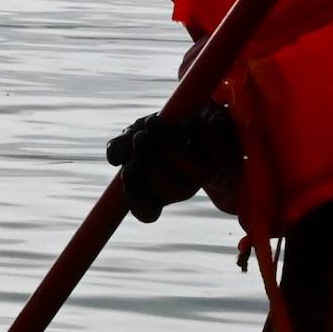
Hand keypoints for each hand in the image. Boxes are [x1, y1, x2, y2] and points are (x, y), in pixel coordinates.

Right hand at [105, 104, 241, 222]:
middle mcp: (181, 190)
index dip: (135, 196)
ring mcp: (201, 176)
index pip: (146, 212)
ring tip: (153, 122)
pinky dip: (187, 127)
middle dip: (148, 160)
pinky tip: (182, 120)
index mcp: (159, 194)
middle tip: (138, 137)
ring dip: (164, 142)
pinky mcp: (218, 155)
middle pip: (165, 189)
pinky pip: (200, 142)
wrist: (204, 119)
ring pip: (184, 168)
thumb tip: (114, 160)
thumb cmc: (163, 133)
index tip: (127, 169)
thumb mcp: (135, 137)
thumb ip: (120, 147)